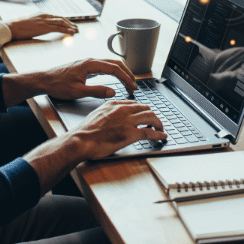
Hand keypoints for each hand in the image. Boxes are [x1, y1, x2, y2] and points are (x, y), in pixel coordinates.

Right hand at [8, 14, 77, 39]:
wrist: (11, 27)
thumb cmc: (18, 27)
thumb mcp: (30, 23)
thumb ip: (37, 24)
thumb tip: (41, 28)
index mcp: (42, 14)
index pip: (56, 17)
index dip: (65, 21)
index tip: (71, 24)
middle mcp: (44, 16)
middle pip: (61, 18)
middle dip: (70, 23)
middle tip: (76, 28)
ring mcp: (44, 21)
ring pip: (62, 22)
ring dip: (70, 26)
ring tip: (76, 30)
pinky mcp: (44, 27)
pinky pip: (58, 28)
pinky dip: (66, 30)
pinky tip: (71, 33)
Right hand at [22, 98, 165, 189]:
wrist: (81, 140)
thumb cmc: (85, 131)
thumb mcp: (97, 114)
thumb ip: (108, 113)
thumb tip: (113, 117)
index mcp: (114, 104)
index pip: (135, 104)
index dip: (143, 110)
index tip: (146, 115)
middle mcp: (123, 110)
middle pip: (146, 109)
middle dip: (153, 115)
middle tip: (156, 122)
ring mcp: (128, 121)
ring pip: (151, 117)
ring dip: (159, 124)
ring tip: (161, 129)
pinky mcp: (131, 134)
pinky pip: (150, 132)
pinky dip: (159, 134)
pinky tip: (162, 136)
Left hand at [40, 58, 137, 99]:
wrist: (44, 79)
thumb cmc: (58, 85)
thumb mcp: (78, 91)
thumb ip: (96, 91)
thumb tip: (112, 91)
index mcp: (90, 64)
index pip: (114, 69)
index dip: (126, 78)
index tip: (133, 87)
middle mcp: (91, 60)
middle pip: (115, 64)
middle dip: (127, 74)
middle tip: (134, 86)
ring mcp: (89, 62)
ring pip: (110, 64)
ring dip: (121, 73)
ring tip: (128, 83)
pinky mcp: (86, 66)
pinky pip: (104, 67)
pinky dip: (114, 72)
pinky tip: (116, 79)